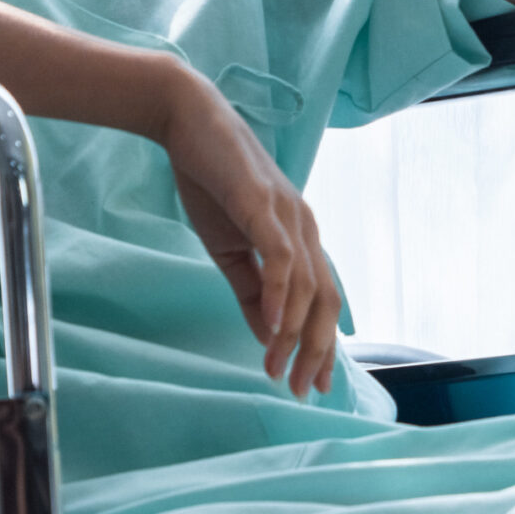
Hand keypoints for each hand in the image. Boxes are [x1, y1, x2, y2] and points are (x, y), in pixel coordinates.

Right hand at [151, 66, 339, 396]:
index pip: (323, 299)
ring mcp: (287, 213)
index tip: (313, 384)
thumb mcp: (231, 249)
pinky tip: (274, 326)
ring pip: (306, 285)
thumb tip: (268, 336)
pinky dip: (281, 293)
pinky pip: (280, 255)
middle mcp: (305, 226)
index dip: (322, 344)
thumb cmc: (213, 182)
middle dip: (316, 350)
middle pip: (326, 299)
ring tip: (279, 368)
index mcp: (300, 237)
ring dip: (294, 333)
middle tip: (301, 390)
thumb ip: (251, 291)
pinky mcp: (262, 202)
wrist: (188, 123)